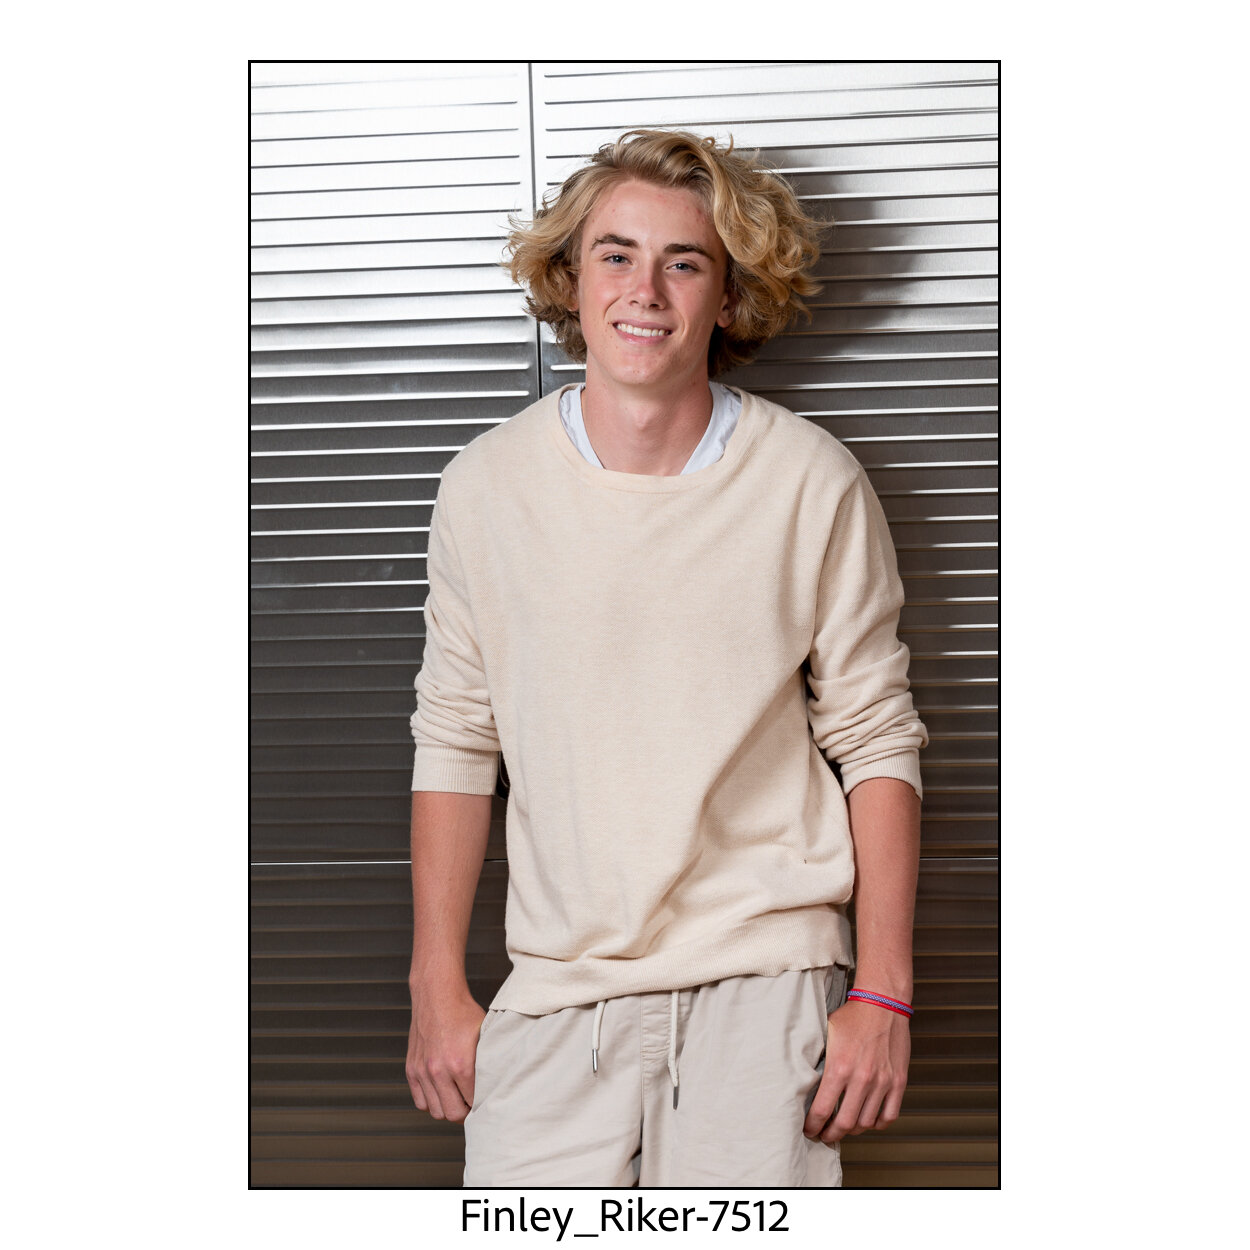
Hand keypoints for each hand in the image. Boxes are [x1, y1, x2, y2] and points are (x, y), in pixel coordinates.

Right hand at [405, 991, 486, 1122]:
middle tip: (471, 1102)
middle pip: (453, 1114)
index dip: (481, 1104)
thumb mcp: (485, 1036)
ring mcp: (423, 1071)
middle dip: (464, 1111)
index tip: (485, 1100)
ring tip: (456, 1096)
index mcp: (461, 1064)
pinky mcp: (412, 1069)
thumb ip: (488, 1063)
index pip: (473, 1103)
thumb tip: (498, 1085)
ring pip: (435, 1111)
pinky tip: (441, 1090)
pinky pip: (420, 1102)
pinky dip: (431, 1101)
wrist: (438, 996)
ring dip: (447, 1107)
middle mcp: (439, 1071)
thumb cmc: (463, 1014)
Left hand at [803, 1000, 909, 1144]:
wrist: (883, 1004)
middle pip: (844, 1123)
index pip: (822, 1110)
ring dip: (852, 1130)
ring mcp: (883, 1082)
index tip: (808, 1129)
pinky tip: (867, 1121)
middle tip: (823, 1135)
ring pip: (866, 1123)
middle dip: (830, 1134)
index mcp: (839, 1067)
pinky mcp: (898, 1082)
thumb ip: (817, 1059)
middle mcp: (862, 1079)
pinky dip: (877, 1124)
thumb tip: (803, 1080)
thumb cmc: (852, 1017)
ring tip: (843, 1128)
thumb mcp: (826, 1034)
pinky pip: (889, 1116)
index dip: (812, 1125)